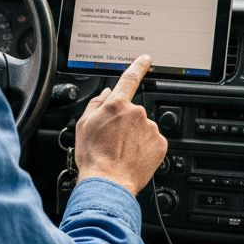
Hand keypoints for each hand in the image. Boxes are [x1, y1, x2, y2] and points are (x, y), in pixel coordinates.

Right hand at [74, 55, 165, 196]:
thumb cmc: (94, 157)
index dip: (138, 66)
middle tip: (113, 140)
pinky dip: (144, 147)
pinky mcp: (160, 144)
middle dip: (125, 122)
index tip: (146, 59)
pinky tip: (132, 157)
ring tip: (121, 152)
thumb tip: (105, 94)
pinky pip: (152, 141)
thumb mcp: (84, 125)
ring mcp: (150, 128)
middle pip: (132, 112)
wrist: (108, 183)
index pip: (129, 79)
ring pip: (143, 127)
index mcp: (117, 105)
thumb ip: (96, 104)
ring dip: (135, 136)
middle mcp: (137, 113)